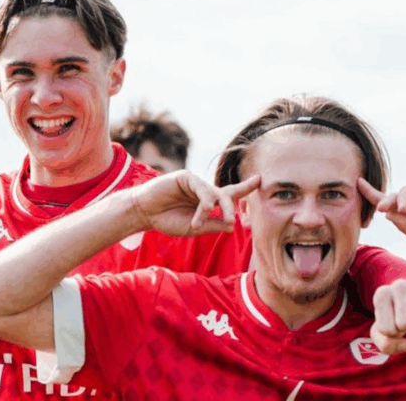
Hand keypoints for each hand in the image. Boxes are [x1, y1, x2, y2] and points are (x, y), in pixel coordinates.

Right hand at [131, 171, 260, 236]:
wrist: (145, 214)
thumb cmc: (168, 220)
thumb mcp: (195, 228)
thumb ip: (213, 225)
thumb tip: (232, 226)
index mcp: (208, 202)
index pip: (231, 194)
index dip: (246, 187)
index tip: (260, 179)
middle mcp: (205, 191)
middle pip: (226, 196)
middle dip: (230, 209)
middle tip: (230, 221)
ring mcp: (196, 183)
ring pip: (215, 194)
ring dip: (214, 210)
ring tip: (200, 224)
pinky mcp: (186, 177)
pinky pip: (202, 191)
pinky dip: (203, 205)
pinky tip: (199, 215)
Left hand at [358, 179, 405, 251]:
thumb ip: (403, 226)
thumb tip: (386, 213)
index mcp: (404, 215)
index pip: (383, 202)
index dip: (369, 193)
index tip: (356, 183)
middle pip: (392, 196)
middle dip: (385, 201)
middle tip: (382, 207)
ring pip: (405, 190)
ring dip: (401, 198)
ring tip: (404, 209)